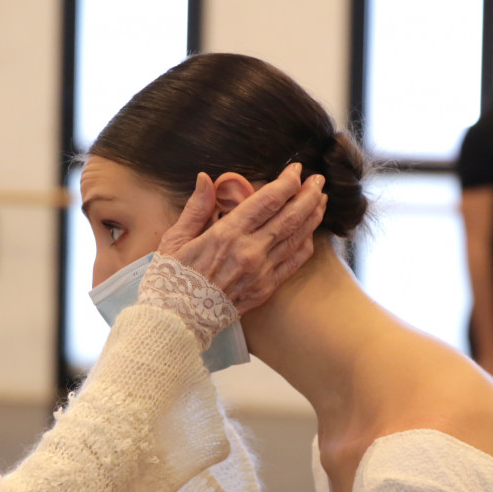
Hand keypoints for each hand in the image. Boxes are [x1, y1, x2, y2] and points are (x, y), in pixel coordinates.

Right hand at [157, 164, 326, 315]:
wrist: (176, 321)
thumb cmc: (172, 279)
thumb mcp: (176, 239)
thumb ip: (196, 207)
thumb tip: (205, 178)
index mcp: (226, 234)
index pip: (267, 201)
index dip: (286, 183)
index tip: (295, 170)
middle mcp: (249, 251)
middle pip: (290, 216)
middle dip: (308, 194)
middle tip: (318, 180)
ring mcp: (261, 271)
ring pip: (297, 237)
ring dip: (312, 216)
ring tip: (320, 200)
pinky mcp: (265, 289)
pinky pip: (293, 263)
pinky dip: (305, 244)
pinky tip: (309, 232)